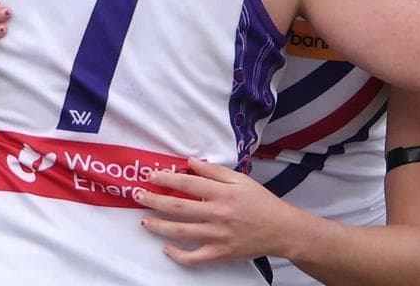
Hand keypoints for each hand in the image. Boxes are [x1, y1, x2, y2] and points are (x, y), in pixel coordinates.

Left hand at [135, 157, 309, 264]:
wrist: (282, 230)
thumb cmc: (261, 202)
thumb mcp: (241, 180)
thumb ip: (215, 172)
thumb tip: (190, 163)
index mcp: (223, 193)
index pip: (188, 184)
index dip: (166, 179)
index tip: (151, 176)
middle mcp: (218, 213)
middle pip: (178, 207)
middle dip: (154, 200)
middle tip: (137, 196)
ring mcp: (217, 235)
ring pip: (180, 231)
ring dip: (158, 226)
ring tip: (144, 221)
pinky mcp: (219, 253)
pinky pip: (193, 257)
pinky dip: (177, 253)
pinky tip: (165, 247)